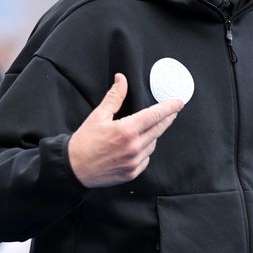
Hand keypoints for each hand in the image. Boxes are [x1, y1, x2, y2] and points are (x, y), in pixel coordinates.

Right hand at [68, 73, 183, 187]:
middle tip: (172, 112)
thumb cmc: (84, 141)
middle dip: (167, 119)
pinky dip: (145, 151)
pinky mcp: (132, 173)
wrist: (73, 168)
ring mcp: (134, 162)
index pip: (154, 115)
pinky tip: (137, 146)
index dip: (169, 108)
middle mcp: (133, 147)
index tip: (179, 102)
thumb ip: (114, 97)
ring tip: (145, 129)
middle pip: (158, 129)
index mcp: (126, 130)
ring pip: (153, 144)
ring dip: (153, 135)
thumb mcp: (98, 115)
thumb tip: (121, 79)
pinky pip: (146, 159)